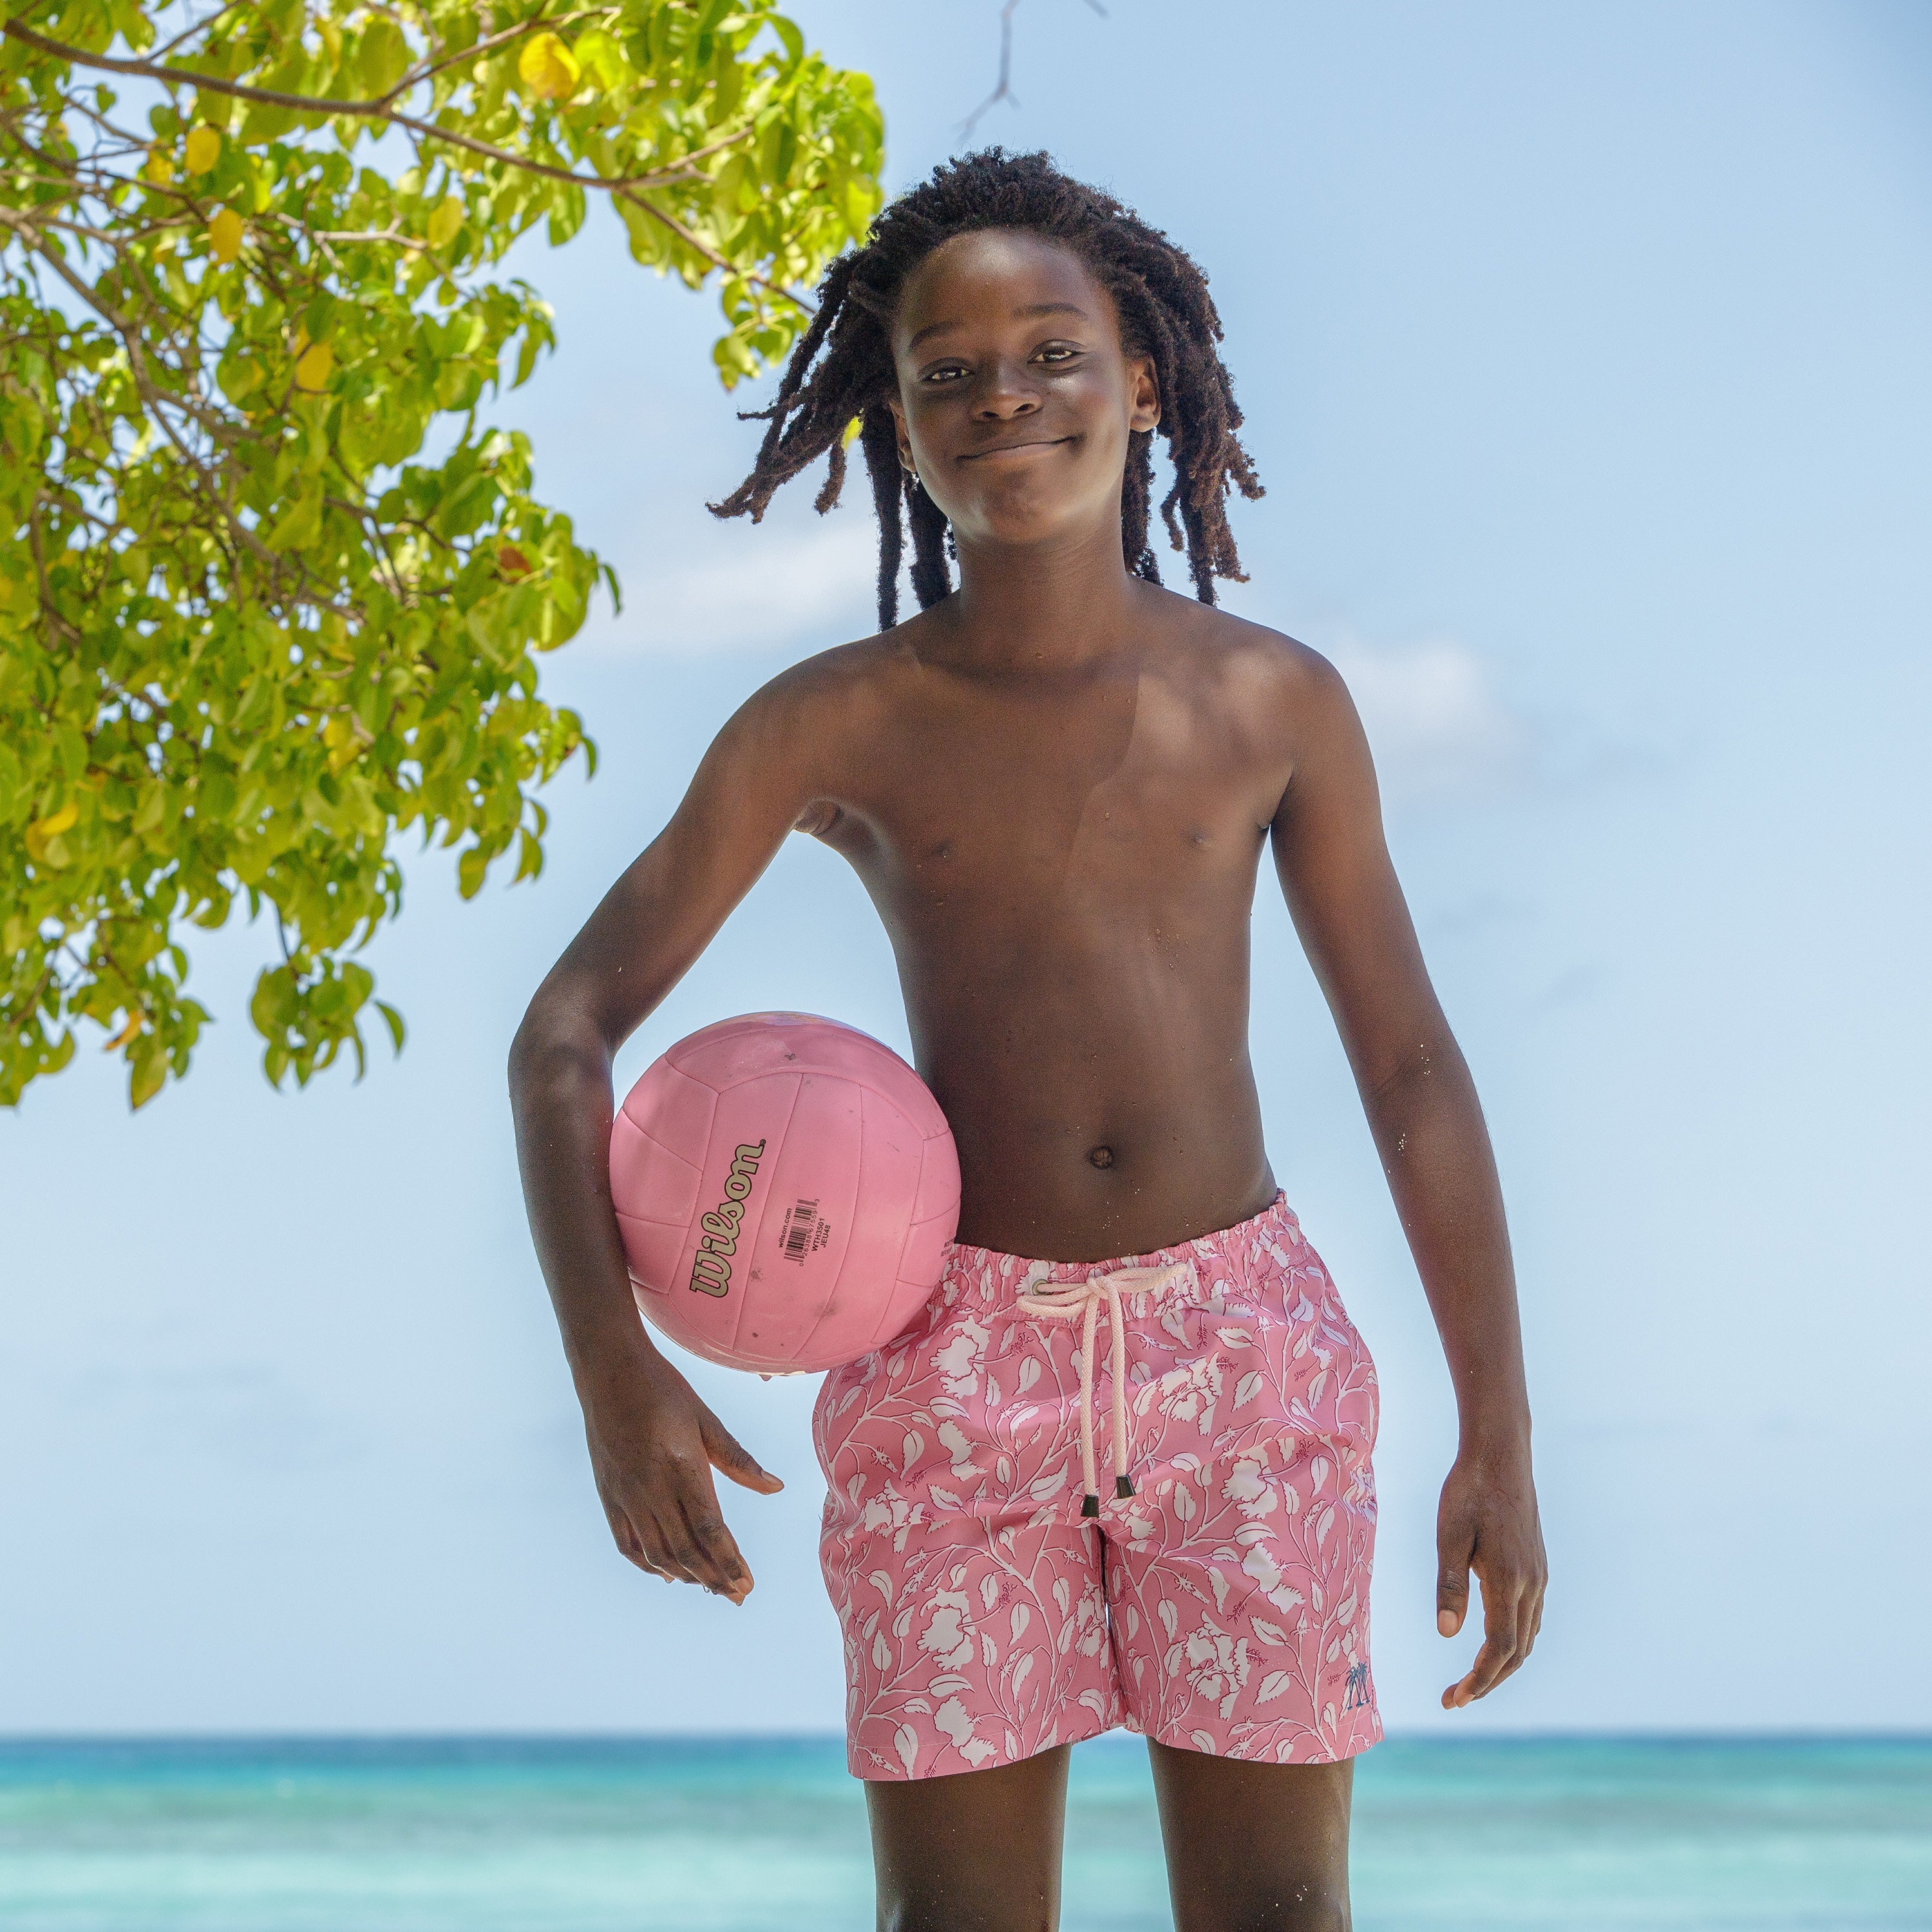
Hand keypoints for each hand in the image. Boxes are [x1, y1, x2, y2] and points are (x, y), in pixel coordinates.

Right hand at [583, 1351, 783, 1604]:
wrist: (609, 1371)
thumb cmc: (663, 1390)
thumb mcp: (705, 1419)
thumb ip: (738, 1459)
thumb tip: (776, 1486)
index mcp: (682, 1466)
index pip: (710, 1528)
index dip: (729, 1561)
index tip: (747, 1583)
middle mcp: (651, 1487)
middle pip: (685, 1549)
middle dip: (714, 1577)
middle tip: (737, 1595)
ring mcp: (626, 1494)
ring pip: (657, 1552)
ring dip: (686, 1575)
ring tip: (710, 1587)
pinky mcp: (608, 1495)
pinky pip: (626, 1542)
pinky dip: (647, 1565)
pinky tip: (667, 1574)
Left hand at [1435, 1445, 1545, 1707]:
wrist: (1501, 1456)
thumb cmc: (1468, 1491)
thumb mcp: (1449, 1535)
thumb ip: (1449, 1585)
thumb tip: (1447, 1634)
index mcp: (1508, 1580)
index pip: (1499, 1648)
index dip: (1480, 1679)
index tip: (1455, 1699)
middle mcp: (1531, 1584)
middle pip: (1516, 1652)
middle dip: (1487, 1681)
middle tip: (1454, 1699)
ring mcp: (1539, 1576)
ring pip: (1527, 1638)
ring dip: (1502, 1665)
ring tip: (1470, 1680)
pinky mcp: (1538, 1566)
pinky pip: (1531, 1618)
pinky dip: (1513, 1642)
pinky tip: (1492, 1643)